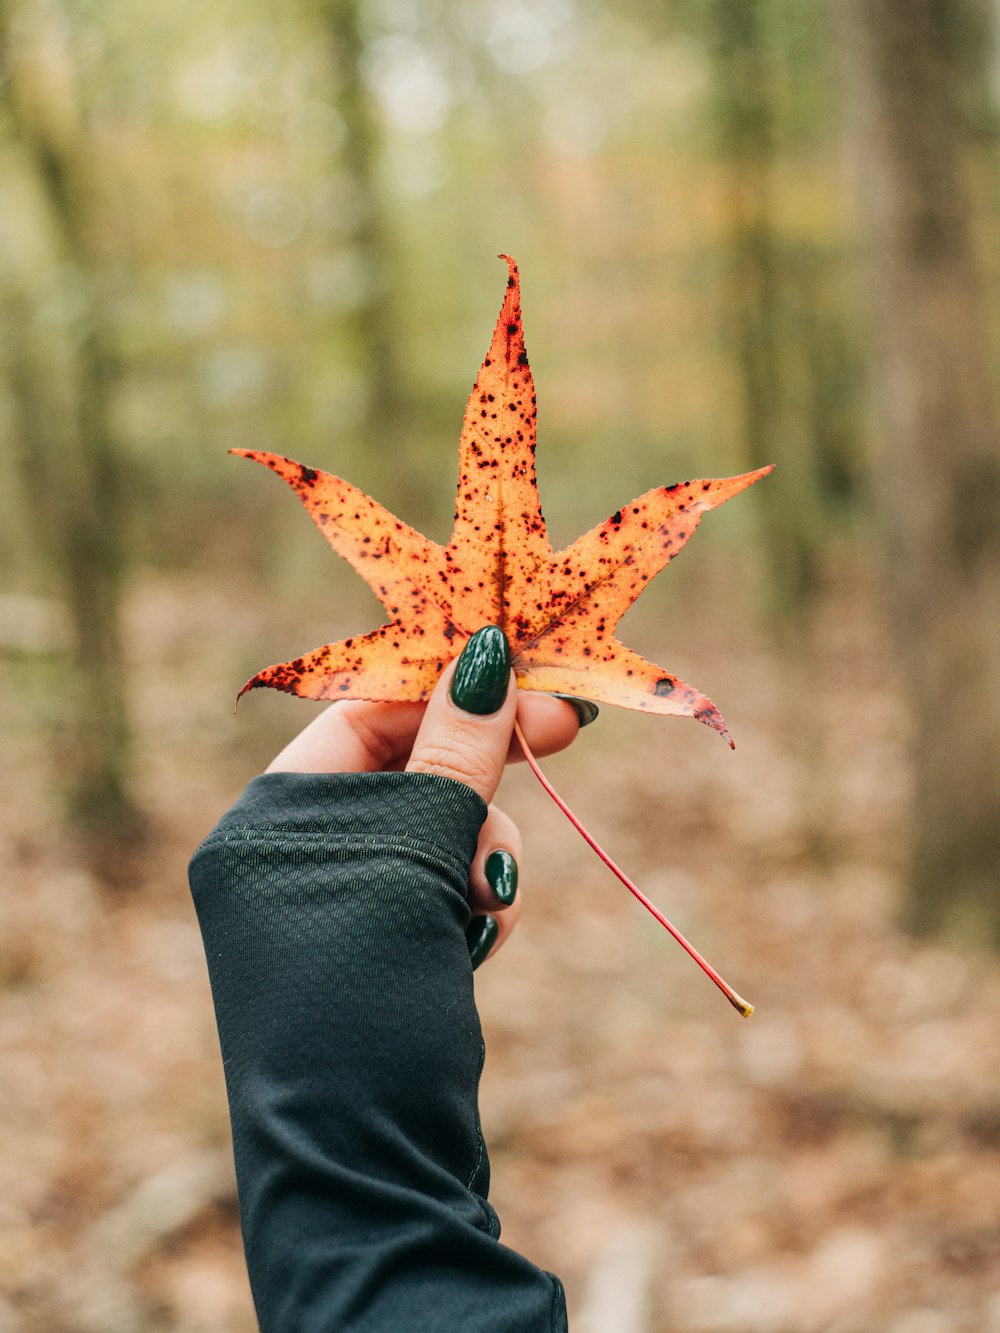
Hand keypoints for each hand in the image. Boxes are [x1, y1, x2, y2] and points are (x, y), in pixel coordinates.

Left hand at [266, 627, 593, 968]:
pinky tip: (478, 944)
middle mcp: (301, 849)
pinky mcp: (387, 945)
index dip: (454, 692)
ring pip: (442, 833)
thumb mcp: (419, 851)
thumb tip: (485, 653)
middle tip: (562, 733)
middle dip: (482, 776)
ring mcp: (343, 902)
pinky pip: (445, 892)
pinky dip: (476, 908)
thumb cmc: (371, 979)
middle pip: (412, 769)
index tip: (531, 679)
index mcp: (276, 813)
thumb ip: (457, 752)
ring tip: (489, 902)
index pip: (369, 715)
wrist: (361, 1152)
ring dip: (484, 857)